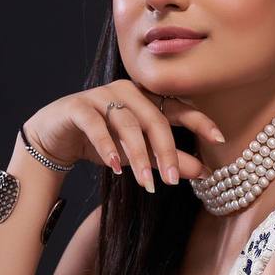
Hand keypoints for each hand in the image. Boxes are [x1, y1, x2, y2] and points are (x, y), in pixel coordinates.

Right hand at [22, 79, 223, 190]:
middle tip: (173, 181)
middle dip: (167, 151)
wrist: (55, 138)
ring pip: (127, 124)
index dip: (199, 120)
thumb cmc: (102, 143)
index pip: (178, 107)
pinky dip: (107, 147)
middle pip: (154, 118)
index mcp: (146, 99)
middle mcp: (126, 91)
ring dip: (138, 156)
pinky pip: (96, 125)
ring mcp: (101, 96)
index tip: (219, 139)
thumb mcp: (139, 155)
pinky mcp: (78, 107)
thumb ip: (168, 159)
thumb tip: (205, 171)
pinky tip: (118, 169)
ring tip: (146, 183)